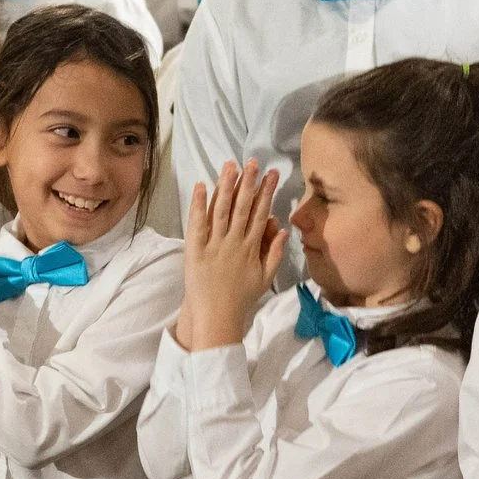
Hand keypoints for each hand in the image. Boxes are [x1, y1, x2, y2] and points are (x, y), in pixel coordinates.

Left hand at [177, 161, 283, 351]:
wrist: (217, 317)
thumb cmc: (241, 299)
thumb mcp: (265, 278)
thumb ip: (274, 254)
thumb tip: (283, 230)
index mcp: (251, 248)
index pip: (261, 213)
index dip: (267, 192)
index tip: (272, 174)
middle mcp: (234, 242)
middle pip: (243, 207)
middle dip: (249, 182)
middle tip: (253, 162)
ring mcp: (215, 245)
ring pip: (222, 210)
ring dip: (226, 186)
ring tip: (230, 165)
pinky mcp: (196, 250)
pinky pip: (198, 224)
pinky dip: (200, 205)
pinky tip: (202, 186)